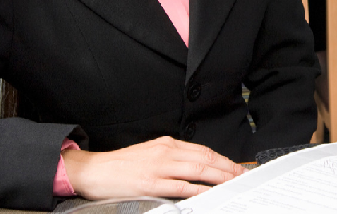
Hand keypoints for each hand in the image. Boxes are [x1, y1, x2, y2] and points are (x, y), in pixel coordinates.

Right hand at [62, 136, 245, 199]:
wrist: (95, 170)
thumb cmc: (122, 165)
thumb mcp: (151, 152)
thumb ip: (173, 157)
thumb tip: (196, 165)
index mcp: (167, 144)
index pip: (203, 150)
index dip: (222, 159)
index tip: (235, 166)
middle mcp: (166, 152)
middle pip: (205, 158)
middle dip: (227, 167)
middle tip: (241, 175)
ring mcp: (159, 167)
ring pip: (197, 170)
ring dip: (219, 177)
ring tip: (232, 183)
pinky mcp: (150, 183)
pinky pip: (180, 186)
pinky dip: (198, 189)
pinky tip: (209, 193)